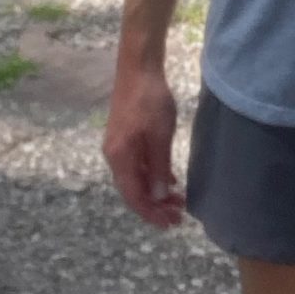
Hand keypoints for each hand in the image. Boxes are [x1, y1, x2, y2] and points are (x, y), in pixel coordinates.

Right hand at [103, 58, 184, 227]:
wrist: (138, 69)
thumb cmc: (150, 101)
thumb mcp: (159, 137)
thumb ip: (157, 168)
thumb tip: (156, 197)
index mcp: (119, 158)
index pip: (133, 196)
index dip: (151, 213)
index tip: (170, 224)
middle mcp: (115, 156)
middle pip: (134, 191)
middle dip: (156, 207)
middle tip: (178, 218)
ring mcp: (120, 147)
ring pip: (138, 179)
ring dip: (156, 193)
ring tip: (178, 203)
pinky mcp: (127, 139)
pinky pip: (140, 166)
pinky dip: (155, 177)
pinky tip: (170, 183)